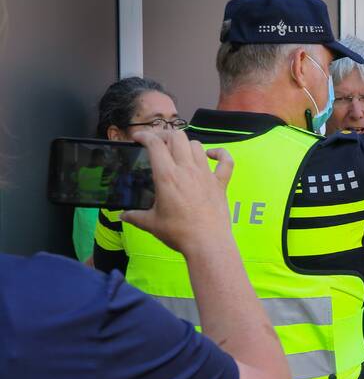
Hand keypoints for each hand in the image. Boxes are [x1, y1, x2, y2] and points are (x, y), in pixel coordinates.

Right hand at [121, 130, 232, 254]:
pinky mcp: (220, 183)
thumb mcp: (151, 223)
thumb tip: (122, 215)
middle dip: (165, 135)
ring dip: (187, 145)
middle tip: (158, 143)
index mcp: (167, 176)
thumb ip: (134, 216)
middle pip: (178, 137)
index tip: (138, 137)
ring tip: (179, 152)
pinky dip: (220, 154)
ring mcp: (206, 174)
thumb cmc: (179, 233)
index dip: (145, 135)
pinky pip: (226, 161)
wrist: (207, 243)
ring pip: (198, 145)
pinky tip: (211, 155)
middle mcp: (187, 170)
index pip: (155, 144)